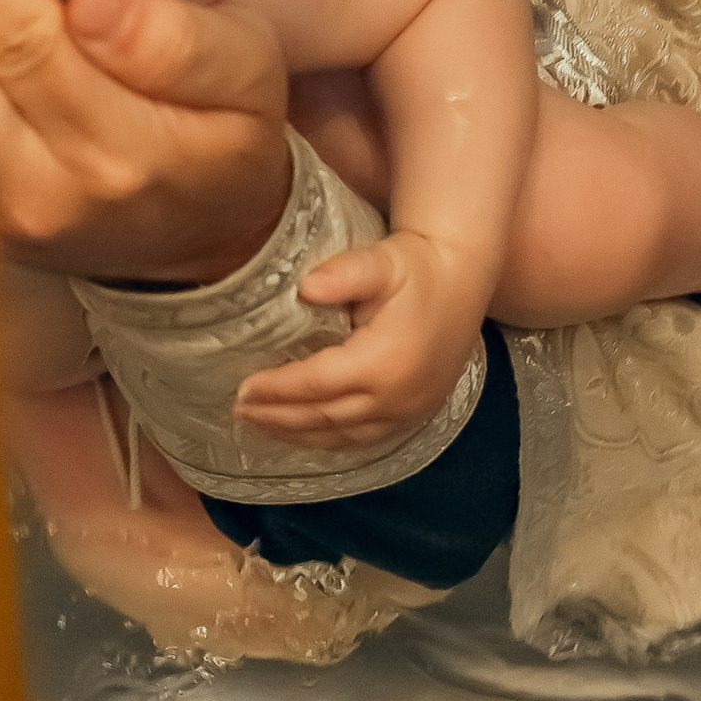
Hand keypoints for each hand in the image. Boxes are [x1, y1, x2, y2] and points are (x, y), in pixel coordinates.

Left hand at [234, 229, 485, 452]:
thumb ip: (344, 272)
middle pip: (323, 417)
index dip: (276, 389)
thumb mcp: (382, 260)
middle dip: (277, 417)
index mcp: (384, 361)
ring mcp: (408, 412)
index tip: (241, 388)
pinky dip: (327, 441)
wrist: (463, 280)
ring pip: (341, 436)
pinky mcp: (414, 416)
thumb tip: (305, 287)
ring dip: (296, 435)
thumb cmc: (418, 267)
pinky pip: (363, 439)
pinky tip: (302, 434)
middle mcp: (397, 396)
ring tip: (259, 425)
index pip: (316, 384)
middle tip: (238, 410)